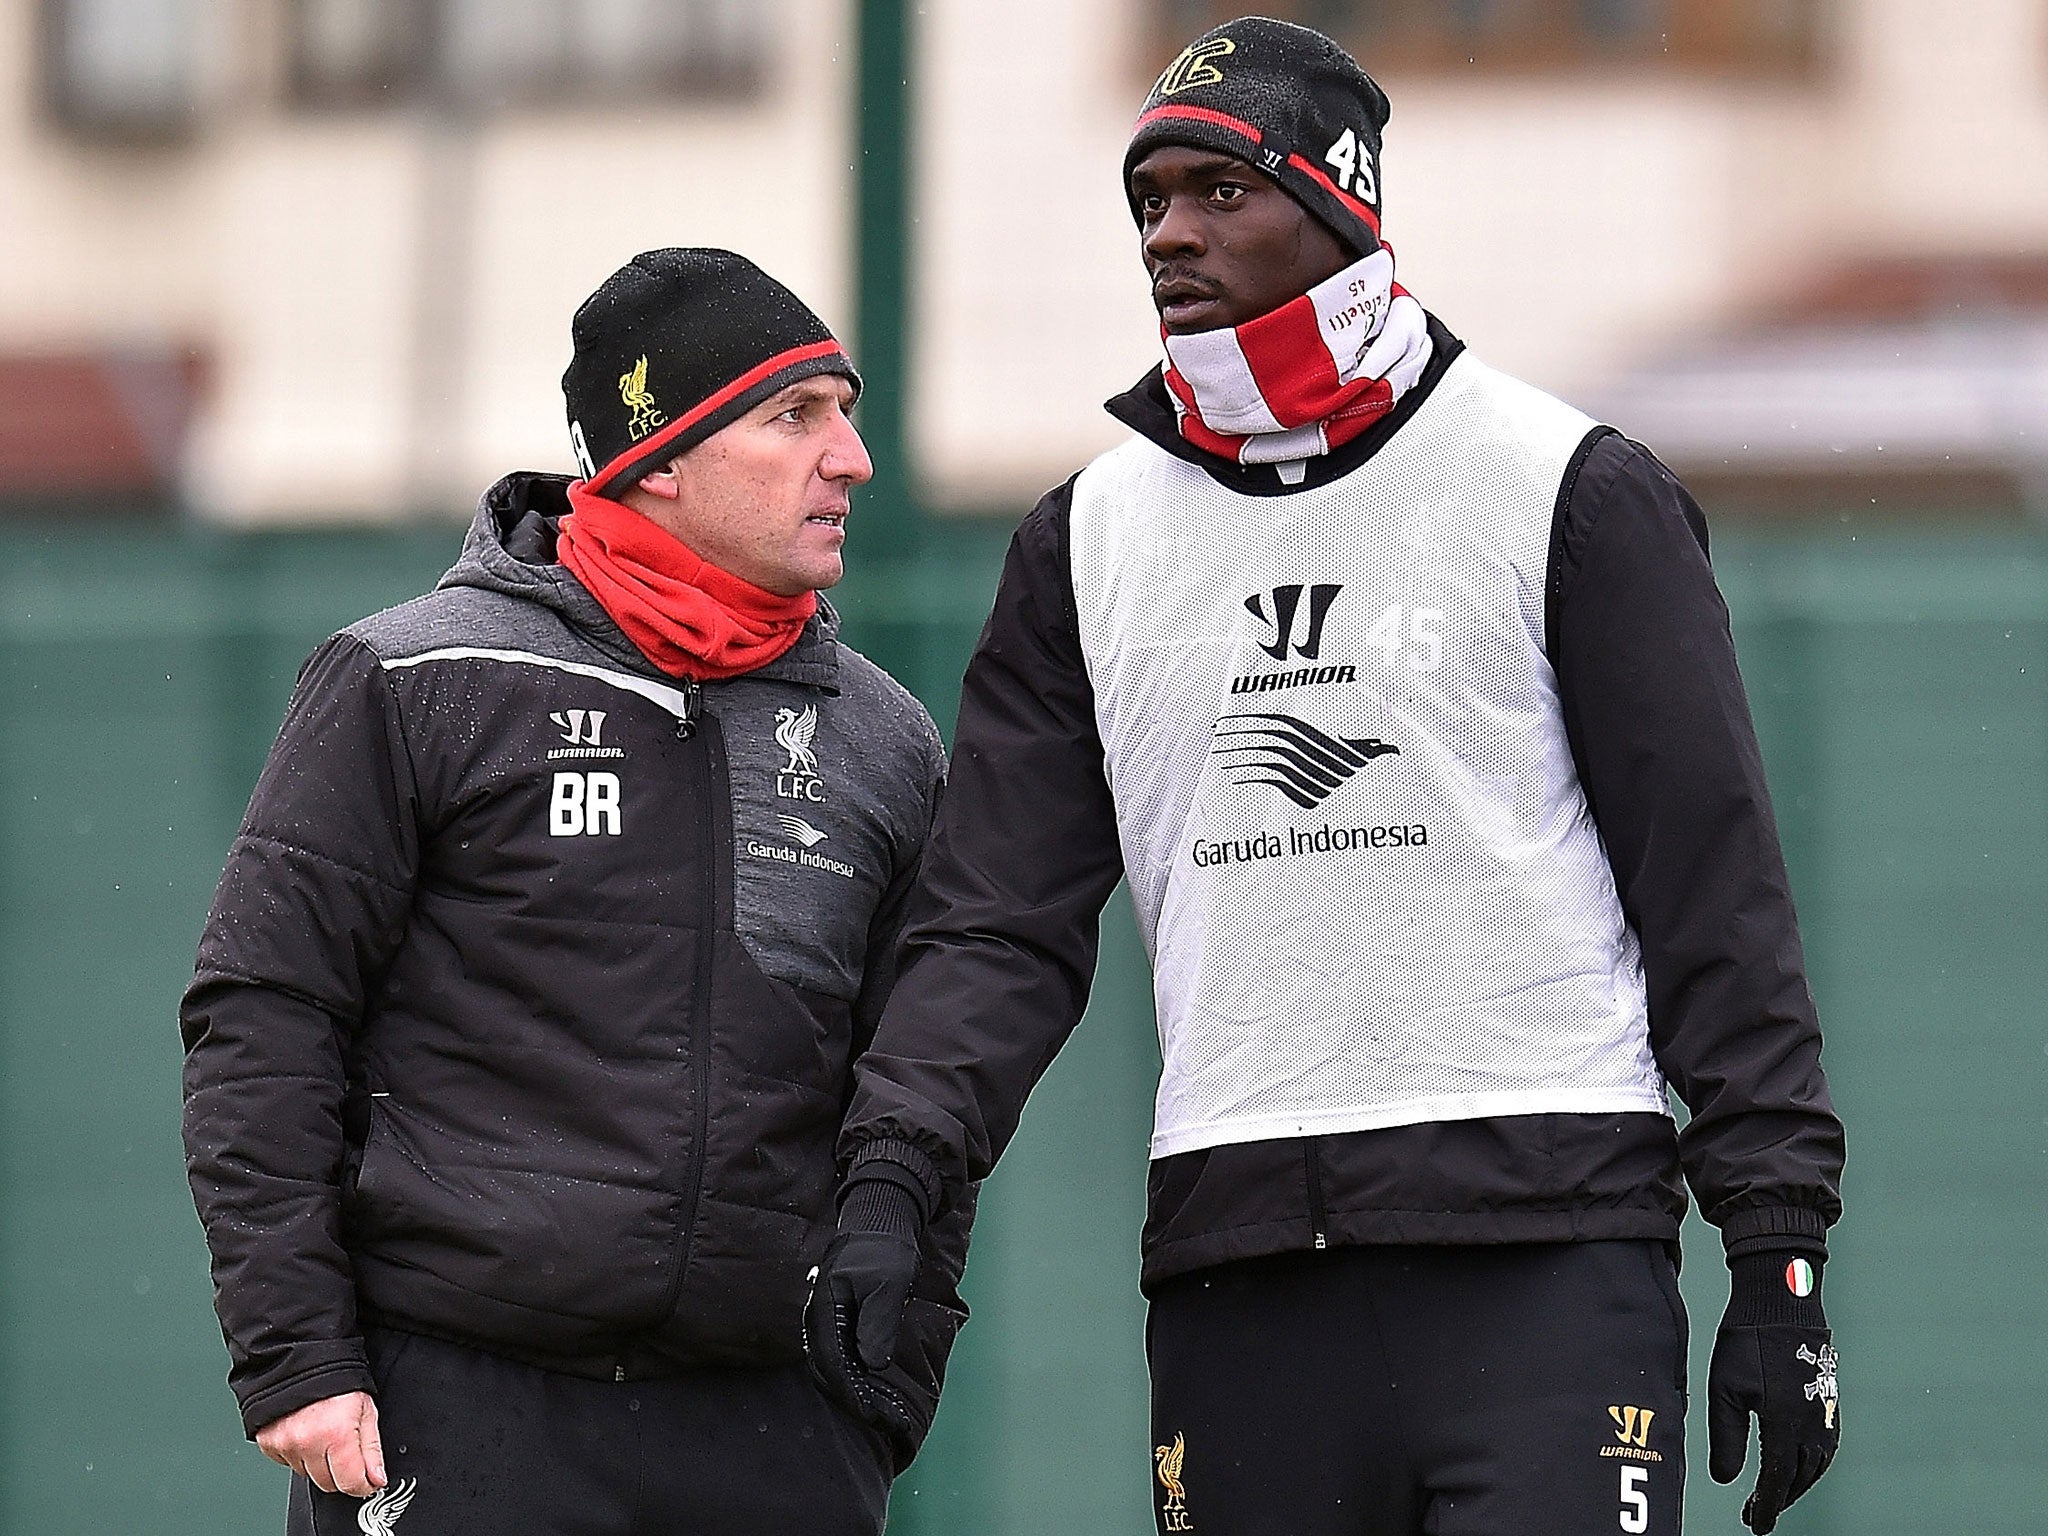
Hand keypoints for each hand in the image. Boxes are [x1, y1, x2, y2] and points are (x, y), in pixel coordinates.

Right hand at [255, 1391, 385, 1497]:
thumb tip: (376, 1479)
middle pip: (328, 1483)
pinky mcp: (268, 1444)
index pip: (350, 1482)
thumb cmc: (338, 1381)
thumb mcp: (366, 1410)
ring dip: (319, 1463)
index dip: (363, 1485)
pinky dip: (299, 1455)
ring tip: (325, 1434)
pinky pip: (288, 1464)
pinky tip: (307, 1433)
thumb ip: (372, 1450)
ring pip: (308, 1475)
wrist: (303, 1361)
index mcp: (336, 1434)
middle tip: (346, 1449)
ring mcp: (285, 1445)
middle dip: (341, 1473)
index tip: (369, 1481)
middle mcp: (307, 1443)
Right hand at [803, 1229, 921, 1445]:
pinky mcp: (840, 1324)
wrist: (879, 1222)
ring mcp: (828, 1323)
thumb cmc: (885, 1250)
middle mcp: (820, 1320)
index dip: (854, 1395)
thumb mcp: (888, 1284)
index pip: (834, 1364)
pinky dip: (862, 1380)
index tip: (875, 1417)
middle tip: (891, 1424)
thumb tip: (872, 1365)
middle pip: (832, 1373)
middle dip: (859, 1402)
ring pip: (838, 1370)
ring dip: (861, 1395)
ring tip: (890, 1417)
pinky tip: (880, 1392)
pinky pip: (846, 1359)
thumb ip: (878, 1322)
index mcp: (826, 1310)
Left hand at [1707, 1254, 1838, 1532]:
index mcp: (1786, 1425)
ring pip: (1815, 1467)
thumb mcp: (1726, 1390)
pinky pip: (1825, 1448)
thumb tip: (1725, 1479)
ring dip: (1795, 1486)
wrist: (1782, 1305)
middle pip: (1798, 1479)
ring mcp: (1826, 1415)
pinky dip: (1811, 1467)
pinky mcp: (1830, 1402)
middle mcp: (1812, 1426)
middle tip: (1756, 1516)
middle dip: (1778, 1500)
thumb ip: (1726, 1437)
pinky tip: (1798, 1468)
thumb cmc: (1748, 1342)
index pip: (1777, 1480)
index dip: (1766, 1507)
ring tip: (1773, 1497)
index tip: (1754, 1526)